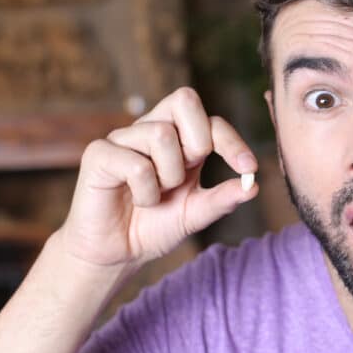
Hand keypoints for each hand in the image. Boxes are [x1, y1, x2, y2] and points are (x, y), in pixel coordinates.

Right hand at [56, 87, 258, 268]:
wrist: (117, 254)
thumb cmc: (154, 227)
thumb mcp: (196, 214)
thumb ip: (223, 199)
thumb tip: (254, 186)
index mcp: (178, 139)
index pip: (210, 120)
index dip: (232, 141)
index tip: (249, 168)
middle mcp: (150, 130)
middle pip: (185, 99)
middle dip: (197, 142)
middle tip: (187, 177)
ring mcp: (123, 139)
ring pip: (161, 134)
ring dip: (168, 175)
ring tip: (157, 196)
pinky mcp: (98, 154)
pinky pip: (135, 163)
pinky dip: (146, 191)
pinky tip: (139, 201)